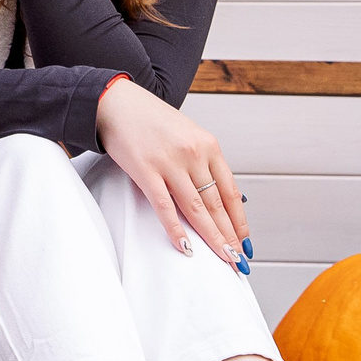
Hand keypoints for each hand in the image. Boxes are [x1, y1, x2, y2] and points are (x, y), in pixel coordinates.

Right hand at [96, 78, 249, 267]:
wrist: (116, 102)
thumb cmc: (151, 119)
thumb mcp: (187, 134)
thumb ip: (202, 162)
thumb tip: (218, 198)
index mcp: (208, 145)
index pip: (231, 192)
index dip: (239, 220)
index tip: (244, 240)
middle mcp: (193, 153)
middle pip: (216, 204)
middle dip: (229, 235)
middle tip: (237, 258)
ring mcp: (169, 162)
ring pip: (196, 208)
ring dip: (211, 236)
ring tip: (222, 257)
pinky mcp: (145, 170)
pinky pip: (164, 206)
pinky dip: (176, 229)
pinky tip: (185, 245)